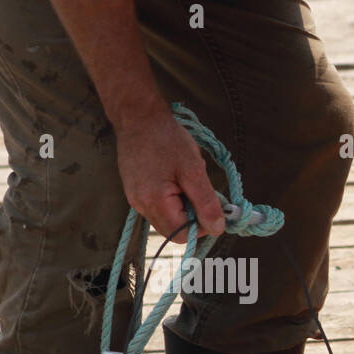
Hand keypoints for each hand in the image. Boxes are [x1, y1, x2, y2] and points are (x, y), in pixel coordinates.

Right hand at [115, 108, 224, 240]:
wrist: (138, 117)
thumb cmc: (167, 139)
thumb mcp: (194, 170)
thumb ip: (206, 203)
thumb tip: (217, 229)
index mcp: (154, 202)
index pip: (182, 236)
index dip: (200, 227)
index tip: (209, 206)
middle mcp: (141, 206)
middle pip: (174, 231)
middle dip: (192, 216)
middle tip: (198, 190)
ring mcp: (135, 200)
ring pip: (167, 219)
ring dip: (183, 206)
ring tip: (184, 180)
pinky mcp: (135, 192)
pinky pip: (159, 207)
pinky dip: (173, 199)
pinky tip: (174, 178)